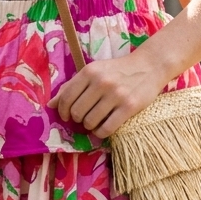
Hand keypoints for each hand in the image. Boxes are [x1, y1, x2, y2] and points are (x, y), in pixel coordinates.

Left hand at [50, 52, 166, 138]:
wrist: (149, 66)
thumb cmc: (118, 70)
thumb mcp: (94, 72)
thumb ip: (72, 86)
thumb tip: (51, 105)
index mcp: (89, 71)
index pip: (66, 98)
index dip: (63, 111)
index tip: (67, 116)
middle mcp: (101, 82)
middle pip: (77, 112)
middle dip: (78, 120)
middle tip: (84, 118)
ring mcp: (116, 94)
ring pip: (90, 122)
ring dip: (90, 126)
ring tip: (95, 122)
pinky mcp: (129, 106)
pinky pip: (106, 129)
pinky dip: (101, 133)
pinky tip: (103, 128)